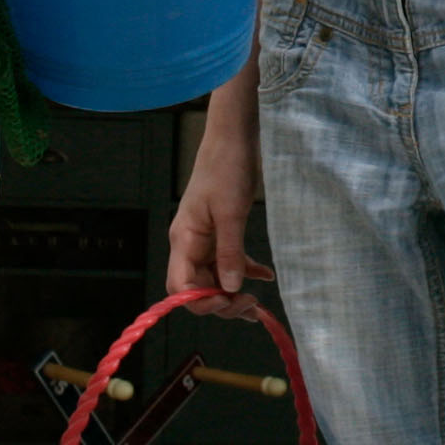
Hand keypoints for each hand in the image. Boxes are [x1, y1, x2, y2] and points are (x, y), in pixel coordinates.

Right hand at [163, 95, 263, 297]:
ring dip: (233, 291)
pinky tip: (264, 276)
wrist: (234, 138)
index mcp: (184, 239)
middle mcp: (190, 243)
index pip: (180, 286)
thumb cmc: (227, 168)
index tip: (228, 302)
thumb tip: (230, 288)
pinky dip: (245, 271)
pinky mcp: (221, 232)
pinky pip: (229, 261)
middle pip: (197, 287)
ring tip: (257, 303)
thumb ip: (230, 252)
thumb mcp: (231, 212)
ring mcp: (205, 239)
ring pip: (214, 277)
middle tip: (250, 306)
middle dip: (221, 301)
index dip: (201, 302)